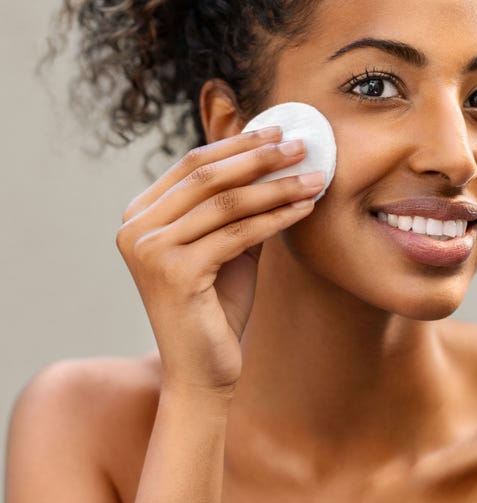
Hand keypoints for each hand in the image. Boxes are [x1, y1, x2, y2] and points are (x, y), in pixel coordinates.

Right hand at [116, 127, 324, 391]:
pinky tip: (306, 208)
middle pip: (208, 175)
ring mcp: (150, 249)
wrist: (202, 370)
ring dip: (278, 186)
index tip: (279, 132)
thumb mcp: (226, 244)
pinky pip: (238, 233)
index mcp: (141, 214)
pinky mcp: (174, 272)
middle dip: (261, 157)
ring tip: (315, 176)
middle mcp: (136, 227)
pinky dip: (277, 218)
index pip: (194, 163)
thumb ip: (238, 205)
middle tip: (302, 145)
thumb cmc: (217, 306)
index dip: (239, 144)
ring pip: (228, 202)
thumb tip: (276, 158)